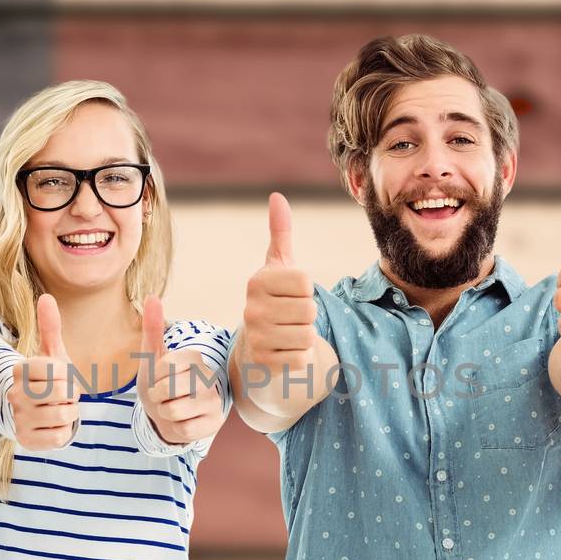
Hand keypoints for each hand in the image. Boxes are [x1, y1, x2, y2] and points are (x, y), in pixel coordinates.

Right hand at [8, 293, 78, 449]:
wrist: (38, 413)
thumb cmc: (50, 380)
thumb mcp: (53, 354)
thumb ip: (50, 327)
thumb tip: (46, 297)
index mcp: (19, 370)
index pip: (57, 368)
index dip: (68, 374)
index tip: (62, 376)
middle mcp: (14, 394)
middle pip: (63, 392)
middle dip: (72, 394)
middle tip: (65, 395)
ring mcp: (18, 418)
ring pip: (65, 415)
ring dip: (71, 413)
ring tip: (60, 408)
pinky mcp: (25, 441)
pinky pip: (60, 437)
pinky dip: (65, 432)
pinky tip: (54, 426)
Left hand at [137, 297, 224, 445]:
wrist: (165, 414)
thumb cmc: (159, 383)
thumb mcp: (151, 358)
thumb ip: (152, 329)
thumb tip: (152, 296)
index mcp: (194, 357)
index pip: (166, 365)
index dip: (155, 377)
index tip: (160, 377)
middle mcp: (209, 376)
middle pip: (168, 390)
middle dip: (157, 397)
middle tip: (164, 396)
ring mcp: (215, 400)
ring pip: (174, 411)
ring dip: (165, 414)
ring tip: (172, 408)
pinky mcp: (215, 422)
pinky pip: (184, 430)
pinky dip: (176, 429)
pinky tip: (184, 421)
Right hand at [240, 192, 317, 373]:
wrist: (256, 345)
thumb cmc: (275, 300)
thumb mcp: (279, 267)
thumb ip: (280, 232)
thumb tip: (277, 197)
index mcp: (257, 281)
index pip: (306, 282)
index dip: (307, 290)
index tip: (291, 295)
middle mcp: (251, 308)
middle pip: (309, 309)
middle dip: (308, 316)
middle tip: (290, 318)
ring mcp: (255, 337)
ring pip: (308, 335)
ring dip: (305, 337)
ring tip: (288, 334)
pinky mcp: (263, 363)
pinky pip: (302, 359)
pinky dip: (300, 358)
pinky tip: (284, 352)